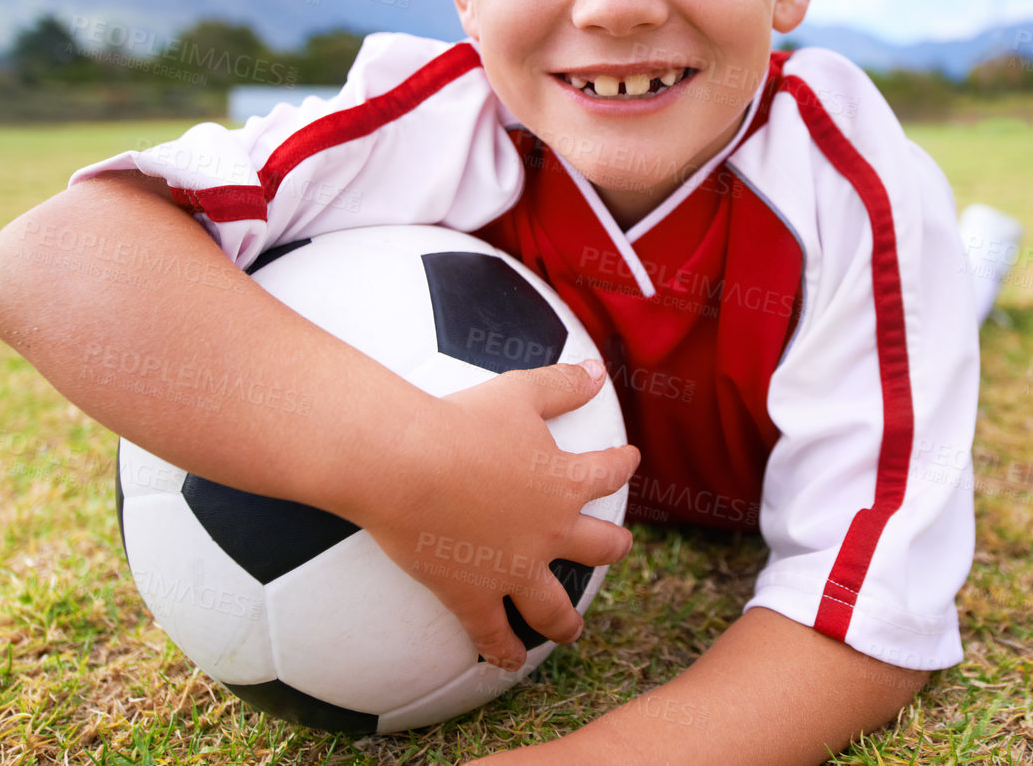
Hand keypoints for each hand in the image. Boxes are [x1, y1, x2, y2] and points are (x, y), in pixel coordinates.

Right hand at [364, 358, 638, 670]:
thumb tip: (595, 370)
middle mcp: (550, 532)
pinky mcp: (473, 596)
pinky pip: (493, 635)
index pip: (608, 472)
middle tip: (616, 547)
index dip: (621, 464)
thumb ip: (560, 385)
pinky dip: (502, 652)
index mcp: (564, 481)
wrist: (406, 463)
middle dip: (613, 546)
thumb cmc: (460, 421)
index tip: (626, 460)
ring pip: (554, 607)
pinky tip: (507, 663)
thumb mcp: (518, 392)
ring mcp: (514, 570)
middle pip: (599, 546)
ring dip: (566, 621)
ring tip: (572, 630)